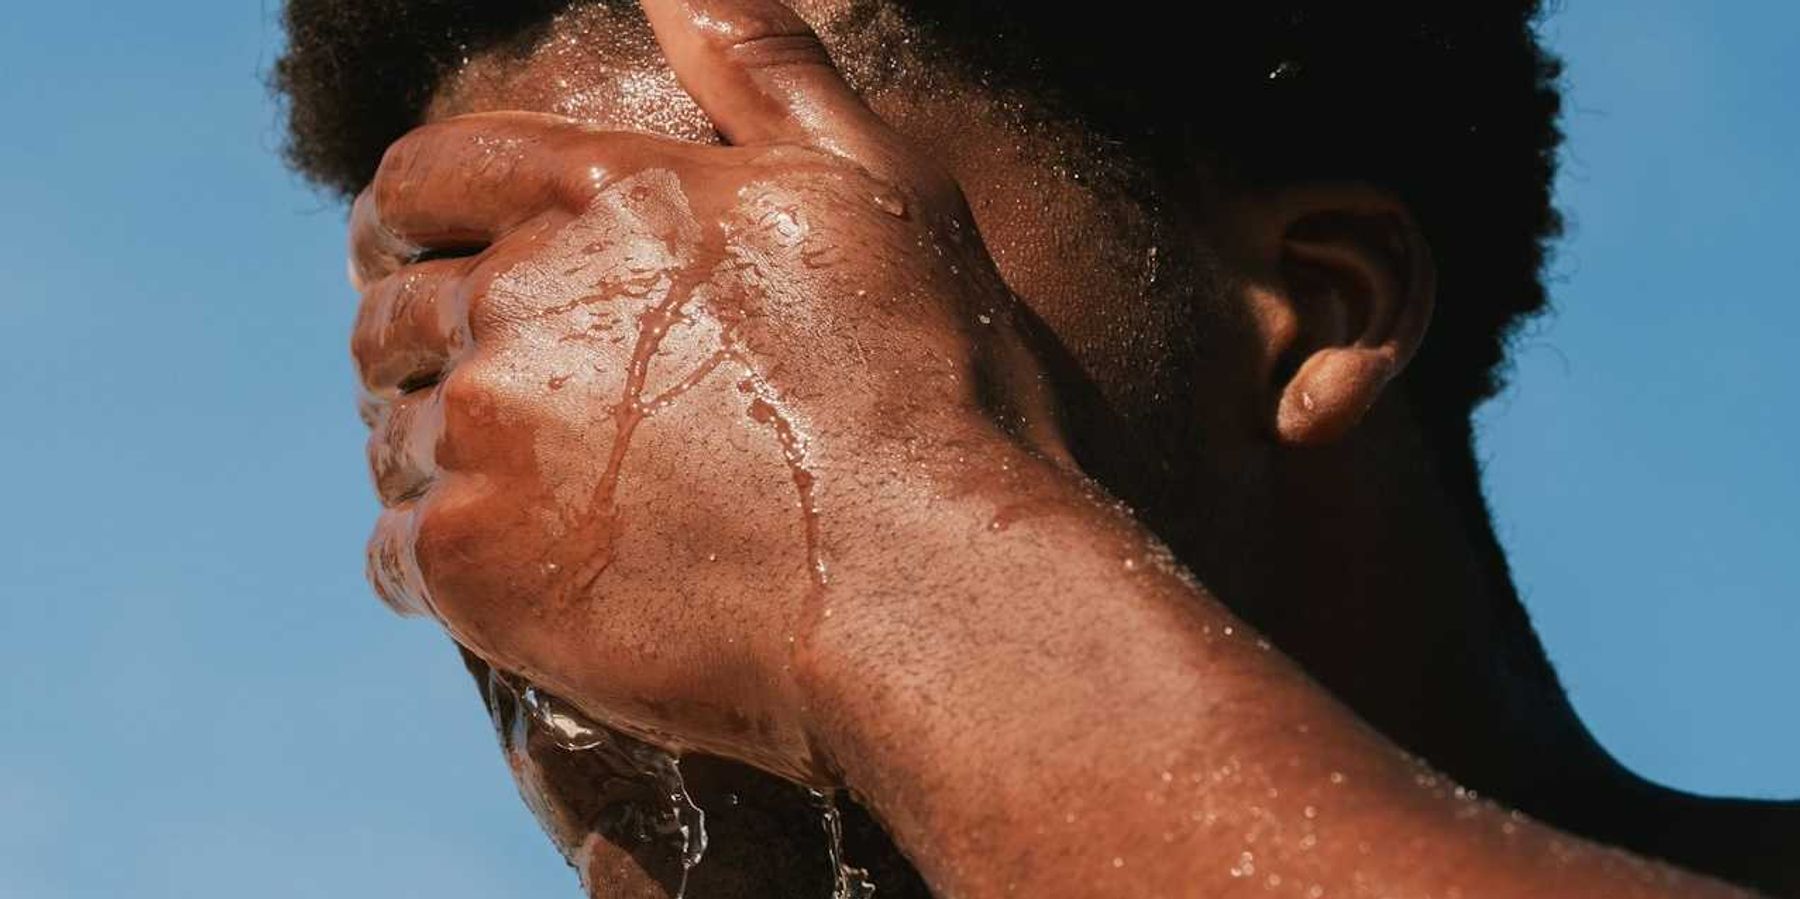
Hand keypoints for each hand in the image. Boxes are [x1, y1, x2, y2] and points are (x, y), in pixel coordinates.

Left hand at [350, 0, 1058, 781]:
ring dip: (438, 455)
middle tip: (486, 393)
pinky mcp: (474, 564)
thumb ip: (762, 62)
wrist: (934, 588)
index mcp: (601, 194)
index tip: (415, 253)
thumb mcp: (873, 183)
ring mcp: (483, 433)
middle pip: (395, 313)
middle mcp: (517, 300)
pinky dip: (439, 561)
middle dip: (422, 343)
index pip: (426, 176)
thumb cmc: (929, 385)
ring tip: (524, 493)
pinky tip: (511, 575)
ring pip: (396, 437)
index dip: (409, 215)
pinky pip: (394, 557)